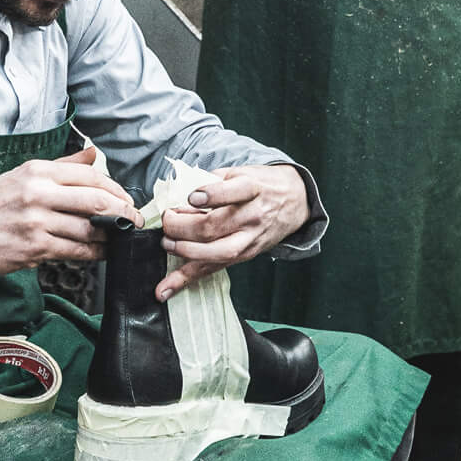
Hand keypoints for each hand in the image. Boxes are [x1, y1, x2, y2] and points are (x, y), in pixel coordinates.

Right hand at [0, 143, 136, 278]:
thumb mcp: (22, 175)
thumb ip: (62, 165)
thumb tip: (92, 154)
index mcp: (37, 171)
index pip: (89, 176)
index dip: (115, 189)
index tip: (126, 199)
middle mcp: (38, 193)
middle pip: (96, 201)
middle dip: (123, 212)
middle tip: (133, 219)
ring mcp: (37, 221)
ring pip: (89, 229)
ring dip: (109, 236)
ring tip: (116, 237)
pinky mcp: (35, 247)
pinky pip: (75, 250)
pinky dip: (93, 253)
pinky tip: (100, 252)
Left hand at [155, 164, 310, 301]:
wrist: (295, 201)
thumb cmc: (260, 184)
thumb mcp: (240, 171)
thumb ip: (211, 180)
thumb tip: (178, 193)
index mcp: (252, 188)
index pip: (234, 192)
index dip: (211, 195)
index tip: (191, 197)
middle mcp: (253, 216)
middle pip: (215, 226)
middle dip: (182, 227)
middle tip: (167, 221)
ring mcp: (250, 239)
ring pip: (217, 253)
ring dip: (186, 251)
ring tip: (167, 244)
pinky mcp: (245, 256)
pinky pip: (213, 269)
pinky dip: (186, 280)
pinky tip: (166, 288)